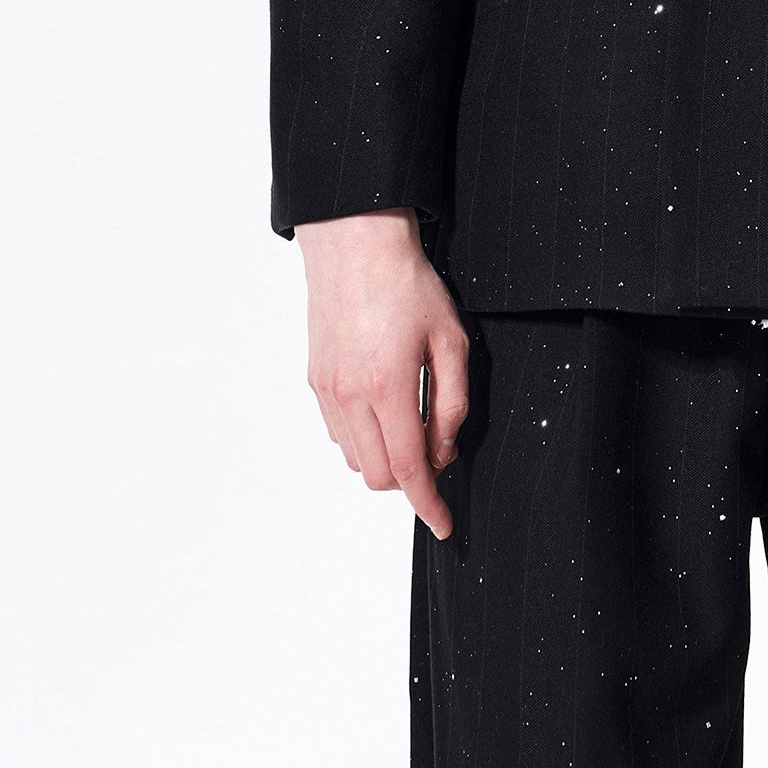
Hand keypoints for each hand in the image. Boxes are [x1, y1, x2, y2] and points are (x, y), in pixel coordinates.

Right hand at [295, 207, 468, 540]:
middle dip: (410, 480)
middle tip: (436, 452)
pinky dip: (363, 437)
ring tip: (411, 422)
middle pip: (379, 475)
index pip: (408, 469)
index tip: (444, 524)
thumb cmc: (407, 283)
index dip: (429, 503)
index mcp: (389, 386)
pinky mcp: (315, 380)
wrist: (355, 243)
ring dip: (385, 458)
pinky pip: (338, 433)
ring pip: (356, 459)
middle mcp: (351, 396)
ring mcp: (328, 390)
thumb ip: (452, 401)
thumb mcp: (450, 337)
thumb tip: (443, 449)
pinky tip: (383, 408)